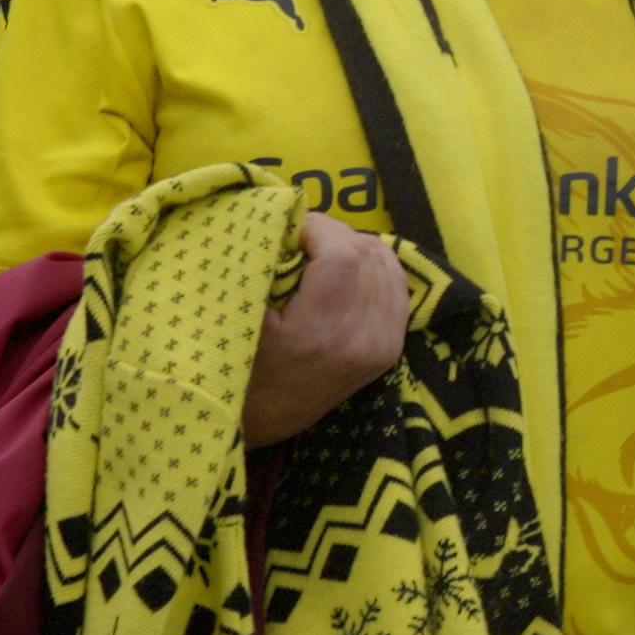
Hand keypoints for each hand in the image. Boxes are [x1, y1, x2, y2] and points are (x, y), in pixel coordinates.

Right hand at [242, 214, 409, 446]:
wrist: (263, 418)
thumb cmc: (239, 363)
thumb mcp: (240, 312)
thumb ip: (263, 263)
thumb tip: (284, 216)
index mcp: (321, 332)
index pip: (342, 252)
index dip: (317, 227)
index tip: (290, 229)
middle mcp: (362, 339)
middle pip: (366, 253)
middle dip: (333, 236)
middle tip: (301, 242)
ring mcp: (382, 345)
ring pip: (385, 264)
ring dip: (353, 248)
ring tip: (320, 257)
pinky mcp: (390, 348)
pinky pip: (395, 285)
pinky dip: (373, 268)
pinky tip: (347, 271)